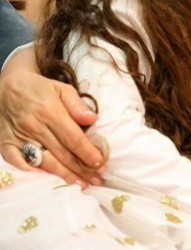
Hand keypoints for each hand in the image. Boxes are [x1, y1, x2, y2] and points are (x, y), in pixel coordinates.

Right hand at [0, 48, 104, 186]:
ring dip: (64, 176)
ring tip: (81, 185)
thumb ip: (77, 105)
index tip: (100, 163)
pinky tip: (49, 182)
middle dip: (81, 169)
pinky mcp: (6, 144)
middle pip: (62, 153)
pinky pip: (19, 163)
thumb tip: (93, 120)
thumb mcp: (62, 89)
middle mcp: (34, 127)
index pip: (73, 138)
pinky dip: (34, 173)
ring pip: (44, 161)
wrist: (7, 88)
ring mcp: (19, 137)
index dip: (87, 152)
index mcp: (50, 112)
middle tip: (97, 180)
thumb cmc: (40, 89)